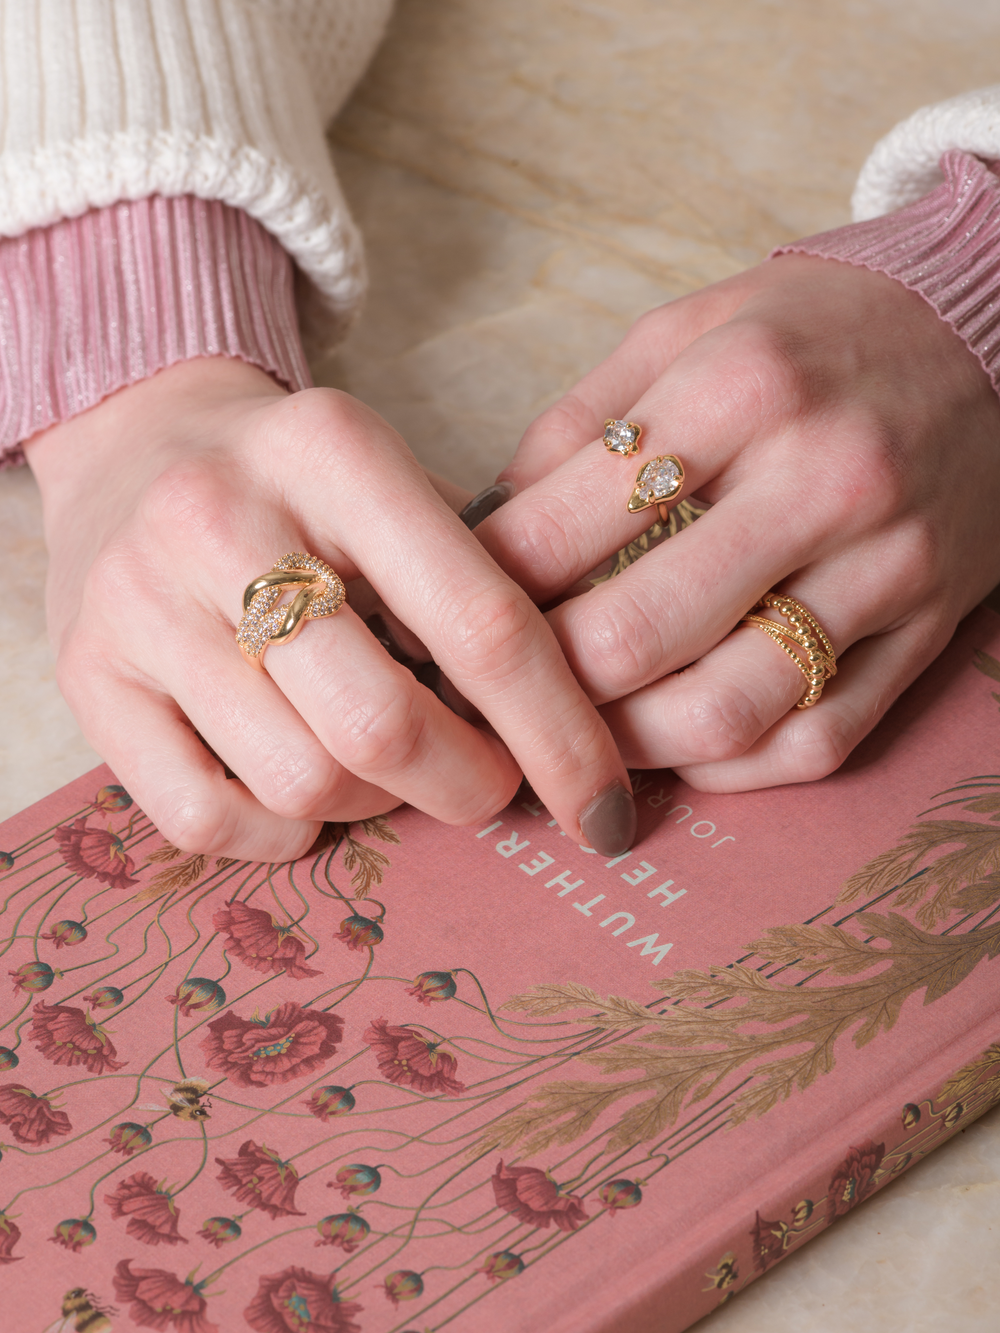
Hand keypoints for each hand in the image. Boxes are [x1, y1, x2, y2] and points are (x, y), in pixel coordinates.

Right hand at [26, 358, 632, 858]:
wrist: (139, 440)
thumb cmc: (302, 483)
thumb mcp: (397, 486)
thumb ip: (481, 585)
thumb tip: (576, 732)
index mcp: (332, 451)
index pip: (480, 621)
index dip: (560, 734)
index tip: (603, 804)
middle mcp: (219, 517)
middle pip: (381, 725)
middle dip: (466, 785)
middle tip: (488, 785)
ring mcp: (139, 602)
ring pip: (299, 783)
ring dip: (372, 803)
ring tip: (379, 759)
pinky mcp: (86, 677)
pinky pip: (207, 820)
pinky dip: (280, 833)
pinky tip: (301, 787)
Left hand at [474, 255, 999, 789]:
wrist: (988, 334)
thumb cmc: (813, 334)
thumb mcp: (686, 329)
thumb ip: (580, 424)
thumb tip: (484, 529)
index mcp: (739, 389)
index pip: (565, 526)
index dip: (486, 589)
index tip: (451, 615)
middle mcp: (821, 481)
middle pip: (636, 636)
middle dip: (541, 685)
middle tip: (496, 695)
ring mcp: (886, 567)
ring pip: (729, 711)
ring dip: (629, 746)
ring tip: (577, 735)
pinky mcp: (928, 630)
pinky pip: (818, 741)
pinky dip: (729, 770)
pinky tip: (675, 748)